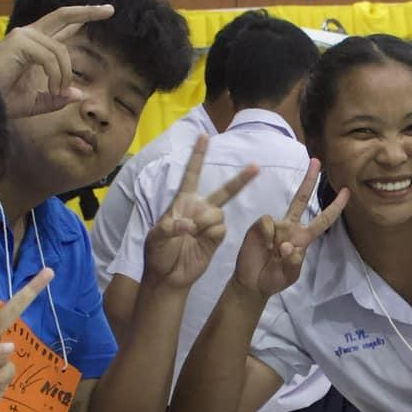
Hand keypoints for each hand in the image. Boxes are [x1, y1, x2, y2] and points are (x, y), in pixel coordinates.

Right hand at [0, 4, 115, 118]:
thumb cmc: (2, 99)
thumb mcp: (36, 102)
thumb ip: (57, 97)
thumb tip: (79, 94)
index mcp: (33, 45)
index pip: (61, 26)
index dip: (80, 18)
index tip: (102, 12)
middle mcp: (28, 35)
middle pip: (63, 15)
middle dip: (87, 11)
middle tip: (110, 9)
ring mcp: (23, 35)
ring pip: (61, 51)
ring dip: (64, 75)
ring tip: (55, 93)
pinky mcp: (19, 41)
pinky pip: (51, 57)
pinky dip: (55, 76)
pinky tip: (50, 89)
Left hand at [142, 134, 259, 291]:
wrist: (168, 276)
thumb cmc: (158, 252)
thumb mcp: (156, 237)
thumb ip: (170, 226)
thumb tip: (190, 224)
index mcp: (182, 201)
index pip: (192, 174)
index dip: (198, 155)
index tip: (205, 136)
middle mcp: (199, 208)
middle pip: (224, 190)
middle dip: (241, 179)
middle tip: (256, 166)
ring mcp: (209, 224)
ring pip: (218, 213)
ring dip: (205, 222)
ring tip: (191, 234)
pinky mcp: (216, 239)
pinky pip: (220, 230)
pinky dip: (210, 234)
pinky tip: (200, 242)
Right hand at [232, 165, 345, 296]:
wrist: (252, 282)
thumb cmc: (274, 278)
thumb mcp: (290, 275)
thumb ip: (293, 262)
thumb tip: (287, 246)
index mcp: (303, 238)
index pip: (323, 220)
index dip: (335, 207)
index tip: (347, 191)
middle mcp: (290, 227)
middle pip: (302, 199)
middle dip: (309, 180)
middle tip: (316, 161)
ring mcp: (275, 225)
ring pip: (280, 220)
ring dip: (277, 241)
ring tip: (272, 256)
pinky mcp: (260, 226)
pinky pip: (266, 223)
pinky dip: (266, 237)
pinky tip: (263, 248)